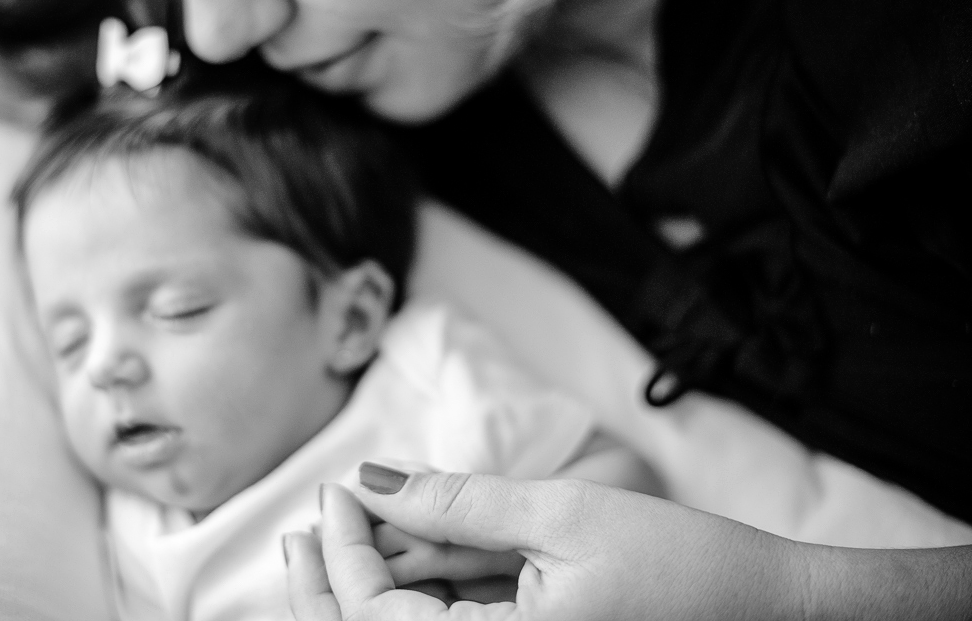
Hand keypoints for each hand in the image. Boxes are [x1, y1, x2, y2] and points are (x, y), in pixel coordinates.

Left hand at [284, 464, 971, 620]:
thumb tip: (369, 480)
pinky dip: (431, 580)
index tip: (333, 491)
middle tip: (314, 517)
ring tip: (356, 515)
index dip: (340, 558)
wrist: (772, 609)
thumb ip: (457, 504)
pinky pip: (460, 620)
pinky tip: (413, 536)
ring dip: (381, 573)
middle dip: (336, 578)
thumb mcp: (561, 517)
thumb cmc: (685, 566)